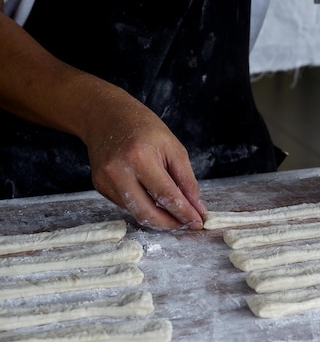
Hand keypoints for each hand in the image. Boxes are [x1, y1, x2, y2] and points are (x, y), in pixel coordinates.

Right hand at [85, 91, 206, 230]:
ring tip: (174, 213)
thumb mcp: (174, 148)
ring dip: (158, 218)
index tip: (198, 222)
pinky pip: (126, 206)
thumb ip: (187, 181)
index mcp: (141, 158)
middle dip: (170, 224)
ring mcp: (106, 181)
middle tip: (186, 225)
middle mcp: (119, 172)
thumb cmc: (144, 128)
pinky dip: (143, 206)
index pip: (166, 196)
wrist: (104, 116)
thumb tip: (197, 208)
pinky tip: (151, 198)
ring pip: (137, 212)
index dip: (184, 213)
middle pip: (147, 213)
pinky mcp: (100, 186)